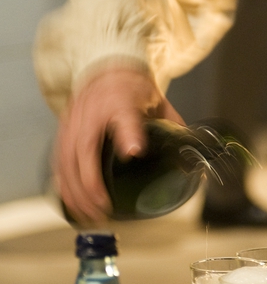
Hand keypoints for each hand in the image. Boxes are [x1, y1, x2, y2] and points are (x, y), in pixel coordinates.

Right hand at [54, 66, 184, 223]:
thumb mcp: (158, 101)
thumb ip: (172, 125)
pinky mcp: (64, 131)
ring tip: (88, 215)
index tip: (133, 151)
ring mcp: (74, 121)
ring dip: (75, 192)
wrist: (107, 68)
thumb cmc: (132, 86)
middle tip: (104, 209)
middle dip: (91, 185)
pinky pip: (58, 162)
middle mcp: (92, 111)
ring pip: (66, 160)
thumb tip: (191, 152)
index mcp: (121, 100)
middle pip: (84, 149)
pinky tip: (71, 203)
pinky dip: (63, 185)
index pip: (124, 115)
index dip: (128, 134)